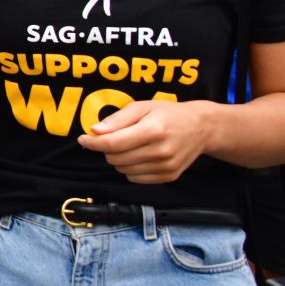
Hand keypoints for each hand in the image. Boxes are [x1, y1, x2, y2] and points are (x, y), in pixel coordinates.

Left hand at [78, 100, 206, 183]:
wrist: (202, 127)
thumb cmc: (168, 113)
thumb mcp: (142, 107)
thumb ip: (117, 119)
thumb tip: (94, 131)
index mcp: (153, 131)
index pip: (113, 143)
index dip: (93, 142)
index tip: (83, 139)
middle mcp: (161, 151)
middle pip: (115, 158)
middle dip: (107, 148)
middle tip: (114, 137)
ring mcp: (166, 166)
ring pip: (123, 169)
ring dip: (118, 159)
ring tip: (130, 145)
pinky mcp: (169, 176)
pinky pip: (135, 178)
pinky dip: (130, 168)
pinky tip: (139, 155)